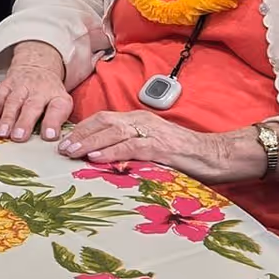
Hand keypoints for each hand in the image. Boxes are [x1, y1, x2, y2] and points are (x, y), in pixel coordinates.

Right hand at [0, 41, 73, 141]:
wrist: (37, 65)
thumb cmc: (49, 92)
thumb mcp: (62, 102)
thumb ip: (58, 121)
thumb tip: (51, 140)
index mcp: (56, 96)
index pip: (58, 108)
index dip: (53, 122)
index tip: (49, 136)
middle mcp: (39, 90)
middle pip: (32, 106)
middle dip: (25, 122)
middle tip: (19, 137)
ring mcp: (21, 87)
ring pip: (13, 102)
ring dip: (7, 118)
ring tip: (2, 133)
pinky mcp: (5, 86)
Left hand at [56, 110, 231, 171]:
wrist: (216, 155)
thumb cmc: (185, 156)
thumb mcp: (153, 148)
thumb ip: (131, 149)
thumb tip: (106, 159)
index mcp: (139, 120)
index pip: (104, 118)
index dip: (84, 128)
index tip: (66, 140)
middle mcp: (143, 121)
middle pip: (104, 122)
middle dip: (81, 134)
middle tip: (62, 148)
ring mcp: (152, 132)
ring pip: (114, 131)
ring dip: (90, 142)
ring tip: (73, 152)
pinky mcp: (161, 146)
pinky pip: (132, 146)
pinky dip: (112, 151)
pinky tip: (97, 157)